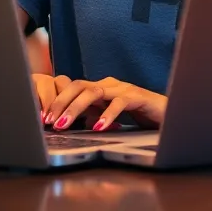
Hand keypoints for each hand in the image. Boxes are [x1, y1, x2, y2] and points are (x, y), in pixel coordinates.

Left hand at [39, 74, 166, 130]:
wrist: (168, 114)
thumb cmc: (138, 115)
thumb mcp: (110, 117)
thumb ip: (94, 116)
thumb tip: (77, 123)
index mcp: (101, 88)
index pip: (72, 88)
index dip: (56, 101)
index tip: (43, 118)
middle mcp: (109, 84)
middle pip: (78, 86)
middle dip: (60, 103)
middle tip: (49, 121)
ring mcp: (123, 88)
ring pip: (93, 92)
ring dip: (75, 108)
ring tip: (64, 124)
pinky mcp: (137, 96)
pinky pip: (119, 102)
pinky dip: (107, 114)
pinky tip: (99, 127)